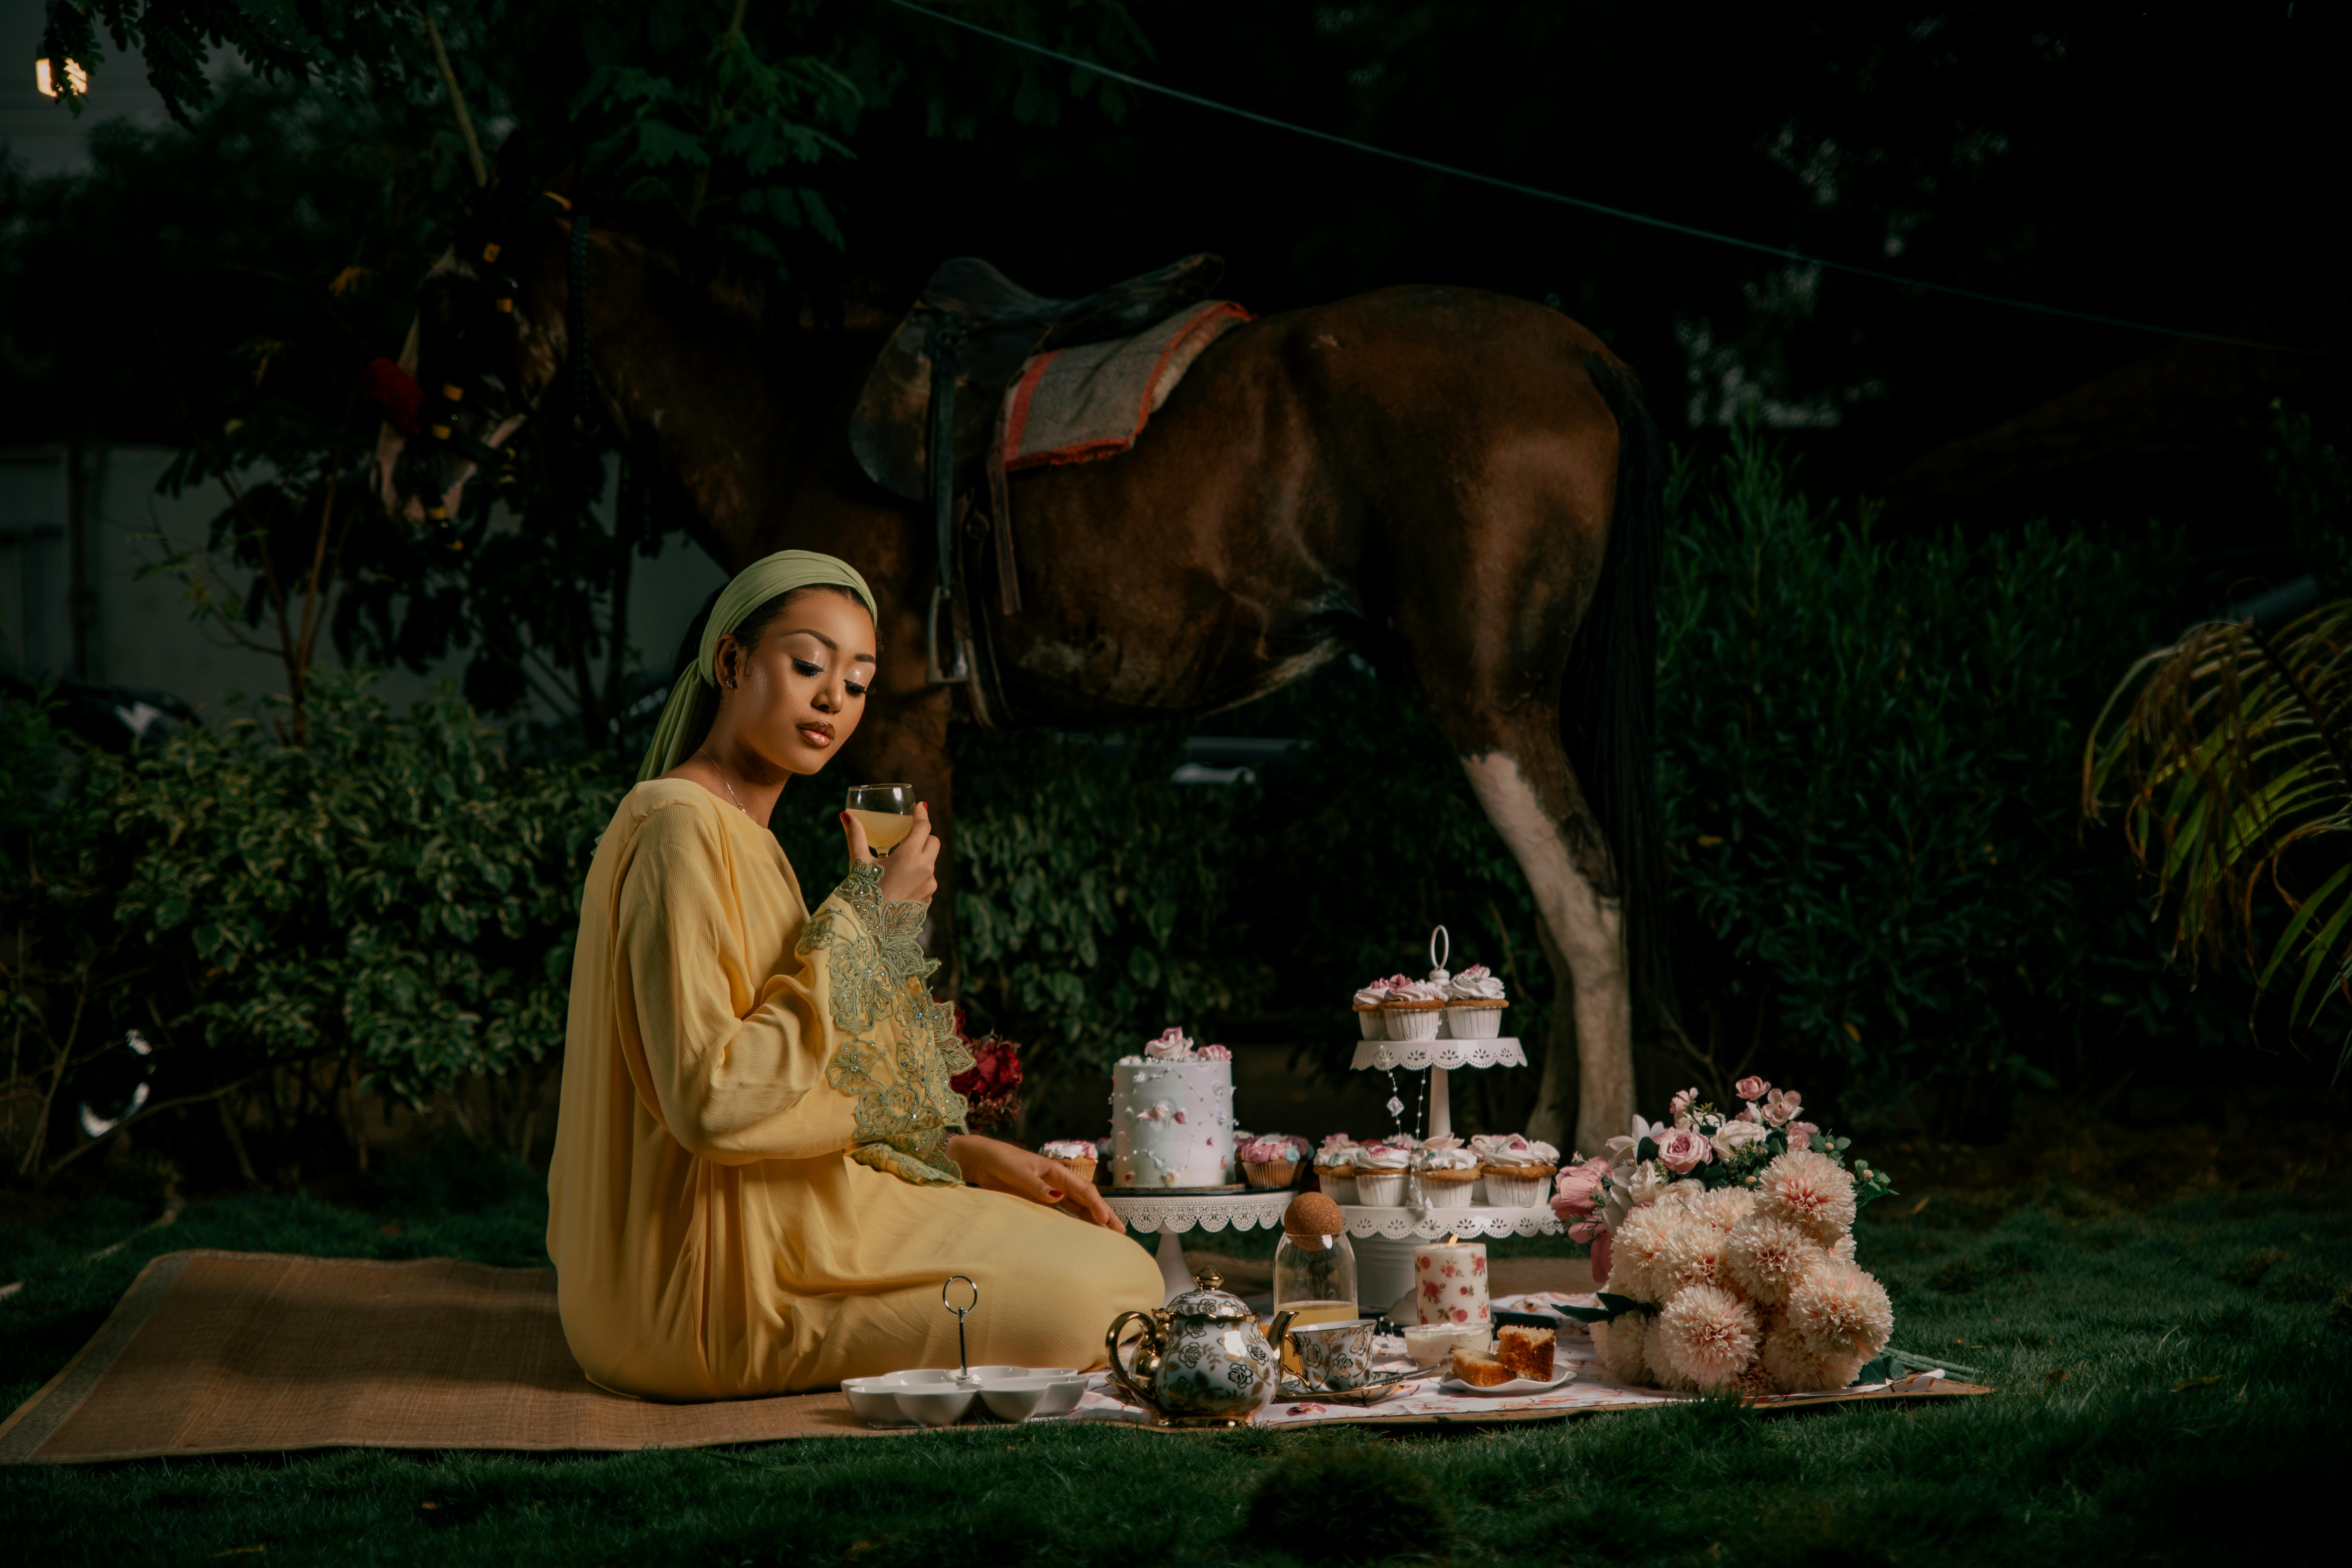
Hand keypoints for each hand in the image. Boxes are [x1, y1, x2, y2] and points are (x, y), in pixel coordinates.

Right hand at [842, 800, 938, 905]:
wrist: (868, 927)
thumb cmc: (862, 892)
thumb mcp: (859, 862)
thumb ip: (856, 836)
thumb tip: (847, 815)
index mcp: (909, 856)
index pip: (923, 827)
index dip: (922, 814)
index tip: (921, 807)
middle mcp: (924, 869)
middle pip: (933, 842)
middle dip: (923, 836)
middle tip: (908, 837)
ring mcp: (929, 886)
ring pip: (931, 863)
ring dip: (920, 859)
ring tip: (899, 866)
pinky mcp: (928, 899)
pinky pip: (928, 881)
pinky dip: (918, 878)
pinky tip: (901, 884)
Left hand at [947, 1134, 1122, 1230]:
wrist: (980, 1160)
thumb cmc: (1000, 1161)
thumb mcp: (1017, 1172)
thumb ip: (1036, 1185)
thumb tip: (1057, 1197)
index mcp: (1056, 1172)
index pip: (1083, 1190)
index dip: (1097, 1206)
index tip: (1107, 1221)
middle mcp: (1057, 1183)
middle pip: (1086, 1201)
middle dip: (1104, 1215)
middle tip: (1120, 1232)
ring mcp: (1049, 1193)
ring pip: (1077, 1209)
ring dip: (1092, 1221)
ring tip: (1108, 1236)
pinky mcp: (1038, 1202)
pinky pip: (1062, 1214)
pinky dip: (1074, 1222)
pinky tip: (1083, 1233)